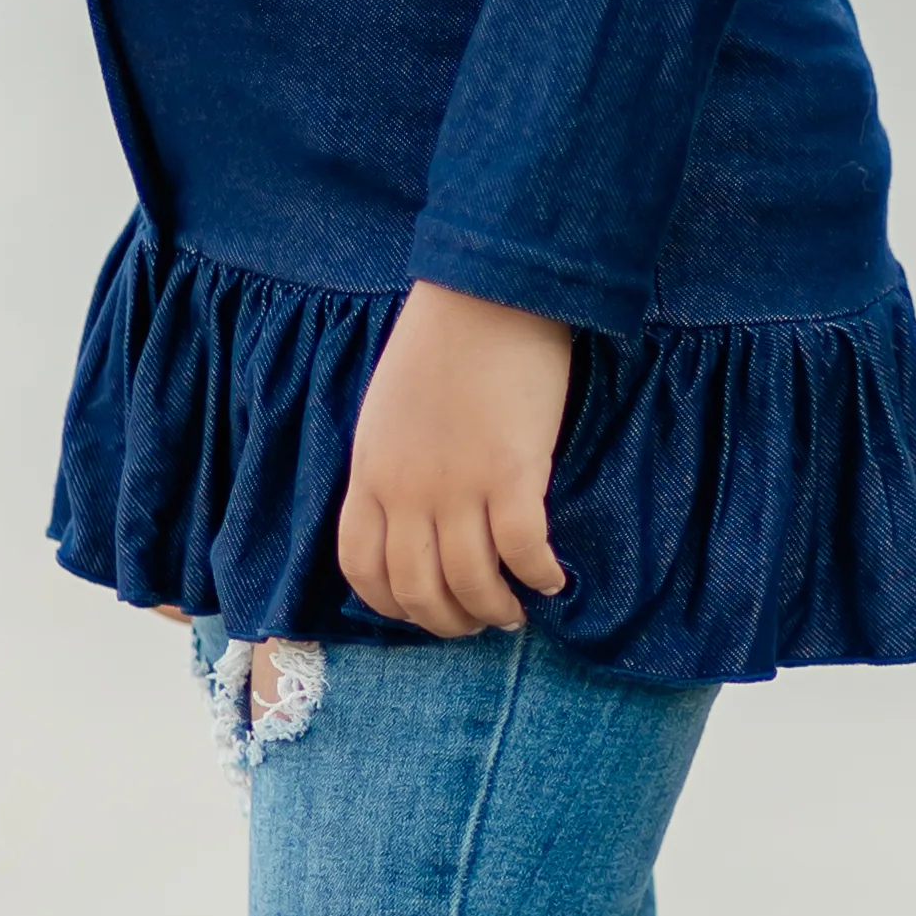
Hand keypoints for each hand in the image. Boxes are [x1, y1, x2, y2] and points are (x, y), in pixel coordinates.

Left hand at [340, 284, 573, 638]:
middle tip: (477, 621)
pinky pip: (523, 551)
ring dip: (495, 609)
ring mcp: (459, 486)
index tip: (421, 610)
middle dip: (448, 620)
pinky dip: (539, 576)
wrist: (487, 293)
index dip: (392, 604)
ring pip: (471, 583)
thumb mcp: (386, 411)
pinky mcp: (512, 474)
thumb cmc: (440, 342)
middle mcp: (407, 492)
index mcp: (371, 474)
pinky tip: (552, 579)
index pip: (363, 568)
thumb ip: (391, 465)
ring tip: (515, 611)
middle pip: (418, 589)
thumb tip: (412, 514)